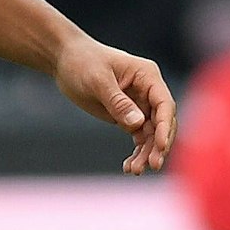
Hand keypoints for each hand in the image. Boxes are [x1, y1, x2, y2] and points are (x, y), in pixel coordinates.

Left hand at [52, 36, 177, 173]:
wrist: (64, 59)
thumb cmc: (81, 62)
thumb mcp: (96, 80)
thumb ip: (117, 101)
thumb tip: (138, 124)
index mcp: (147, 76)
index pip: (164, 104)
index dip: (164, 126)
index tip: (161, 146)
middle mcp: (149, 91)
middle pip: (161, 122)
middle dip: (158, 145)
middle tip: (152, 165)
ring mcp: (140, 105)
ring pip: (150, 134)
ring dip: (146, 153)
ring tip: (134, 170)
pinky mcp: (128, 116)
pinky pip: (138, 137)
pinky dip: (136, 152)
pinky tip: (129, 167)